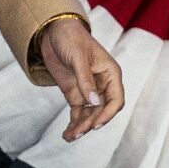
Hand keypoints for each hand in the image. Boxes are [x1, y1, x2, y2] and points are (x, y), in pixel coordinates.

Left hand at [37, 16, 123, 140]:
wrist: (52, 30)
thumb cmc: (71, 37)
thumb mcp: (78, 57)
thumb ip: (85, 80)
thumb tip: (94, 102)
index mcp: (110, 74)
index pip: (116, 100)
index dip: (108, 114)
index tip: (96, 124)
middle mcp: (102, 85)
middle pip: (102, 110)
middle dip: (91, 122)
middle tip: (78, 132)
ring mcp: (88, 90)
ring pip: (89, 114)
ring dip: (81, 127)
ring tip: (70, 137)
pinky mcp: (75, 93)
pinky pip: (77, 112)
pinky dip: (73, 123)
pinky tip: (67, 134)